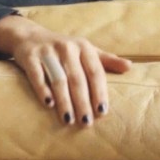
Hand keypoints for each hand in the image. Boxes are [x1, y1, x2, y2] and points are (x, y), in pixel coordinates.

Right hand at [0, 14, 131, 126]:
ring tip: (68, 120)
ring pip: (58, 79)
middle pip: (77, 79)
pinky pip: (37, 75)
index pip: (95, 72)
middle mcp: (67, 47)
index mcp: (84, 47)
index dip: (99, 92)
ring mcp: (47, 51)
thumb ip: (107, 60)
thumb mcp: (85, 50)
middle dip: (82, 102)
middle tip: (86, 123)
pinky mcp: (30, 56)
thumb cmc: (63, 49)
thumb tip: (130, 67)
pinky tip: (48, 105)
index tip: (102, 112)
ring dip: (64, 102)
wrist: (29, 36)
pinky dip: (42, 90)